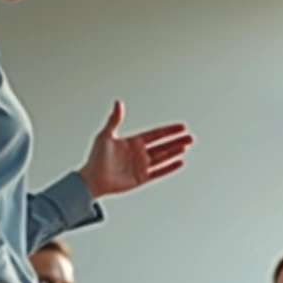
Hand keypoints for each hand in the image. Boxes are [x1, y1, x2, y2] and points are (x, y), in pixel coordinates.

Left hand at [77, 100, 192, 198]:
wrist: (92, 180)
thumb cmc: (96, 158)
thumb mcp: (105, 135)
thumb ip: (115, 119)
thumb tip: (118, 103)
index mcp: (133, 142)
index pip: (156, 134)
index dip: (168, 131)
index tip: (181, 127)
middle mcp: (139, 153)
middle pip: (163, 145)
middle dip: (177, 141)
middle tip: (190, 137)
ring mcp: (142, 165)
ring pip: (163, 157)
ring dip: (175, 152)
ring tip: (186, 146)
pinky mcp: (142, 177)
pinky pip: (159, 172)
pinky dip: (170, 168)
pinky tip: (179, 162)